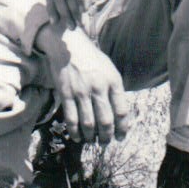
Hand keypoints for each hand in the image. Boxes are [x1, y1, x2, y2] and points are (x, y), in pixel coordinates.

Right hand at [34, 22, 129, 144]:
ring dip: (91, 137)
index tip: (120, 136)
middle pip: (106, 121)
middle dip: (107, 136)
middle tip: (106, 142)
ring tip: (92, 141)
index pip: (122, 111)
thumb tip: (119, 113)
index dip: (122, 128)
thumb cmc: (91, 58)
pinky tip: (77, 137)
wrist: (68, 45)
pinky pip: (71, 119)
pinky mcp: (66, 94)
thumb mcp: (110, 69)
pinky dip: (75, 132)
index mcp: (113, 81)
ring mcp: (81, 92)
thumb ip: (115, 89)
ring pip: (89, 123)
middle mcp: (99, 87)